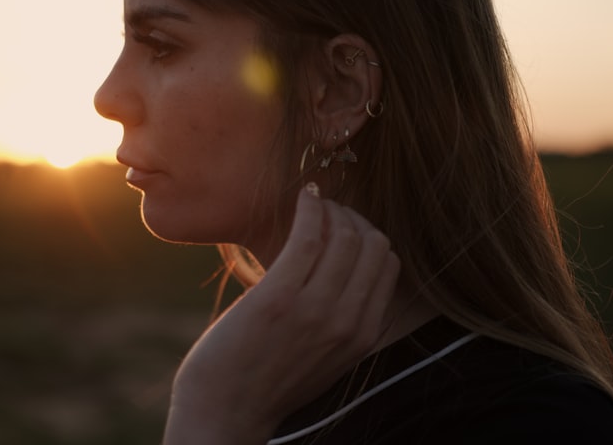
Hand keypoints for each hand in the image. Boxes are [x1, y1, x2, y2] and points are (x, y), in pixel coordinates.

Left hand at [163, 185, 401, 444]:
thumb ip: (343, 325)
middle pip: (372, 244)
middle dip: (353, 216)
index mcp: (363, 337)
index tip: (343, 225)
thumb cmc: (266, 381)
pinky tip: (301, 199)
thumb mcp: (324, 360)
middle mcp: (347, 323)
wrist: (225, 413)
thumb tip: (349, 281)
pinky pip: (308, 235)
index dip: (368, 235)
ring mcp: (315, 310)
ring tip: (312, 203)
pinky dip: (309, 209)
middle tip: (327, 209)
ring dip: (331, 208)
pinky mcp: (279, 297)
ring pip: (346, 235)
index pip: (388, 265)